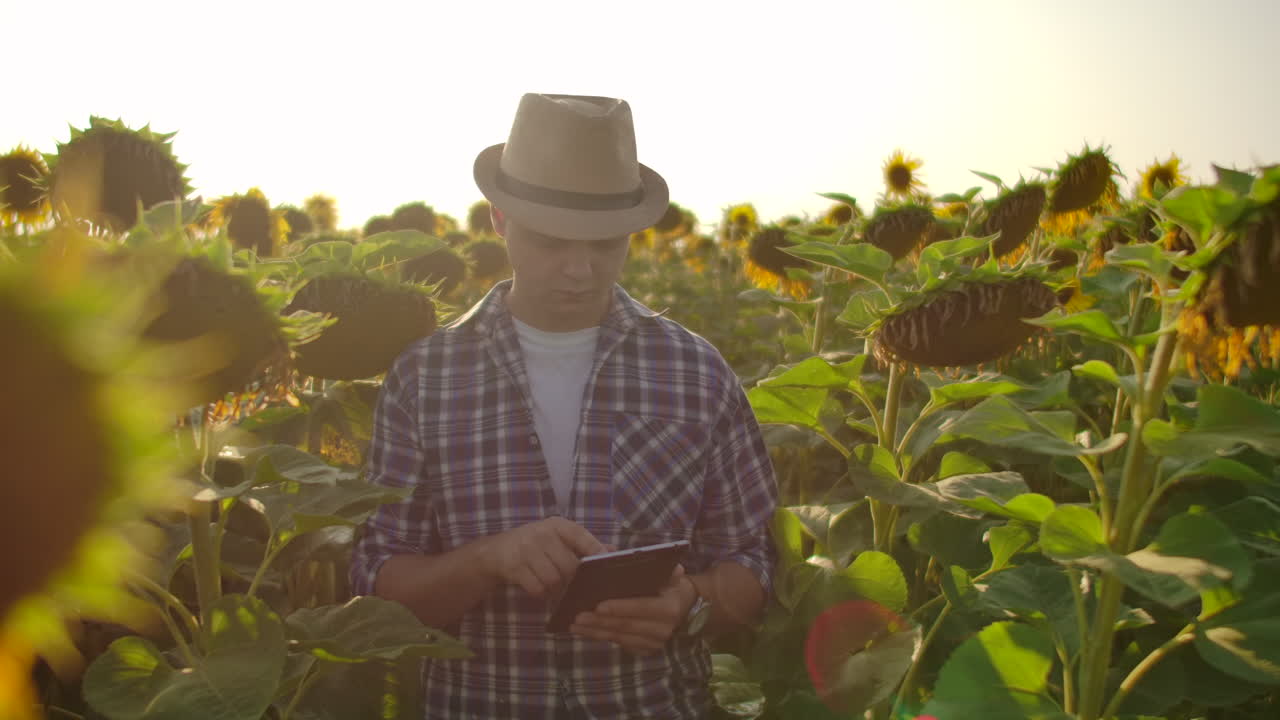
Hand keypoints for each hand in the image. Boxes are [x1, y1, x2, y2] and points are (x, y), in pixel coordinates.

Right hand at [481, 517, 605, 597]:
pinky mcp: (514, 567)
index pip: (580, 535)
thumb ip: (584, 545)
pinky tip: (538, 587)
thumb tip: (613, 550)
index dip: (595, 549)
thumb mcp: (558, 539)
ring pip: (554, 580)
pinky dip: (541, 593)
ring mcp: (526, 550)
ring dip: (555, 588)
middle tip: (569, 584)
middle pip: (569, 565)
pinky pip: (537, 588)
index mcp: (556, 525)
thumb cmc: (535, 545)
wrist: (496, 552)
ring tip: (551, 585)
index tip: (605, 562)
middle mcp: (542, 534)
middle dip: (571, 579)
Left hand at [569, 564, 698, 654]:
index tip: (598, 606)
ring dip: (595, 631)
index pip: (641, 608)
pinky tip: (584, 631)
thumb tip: (666, 565)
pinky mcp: (645, 650)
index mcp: (669, 608)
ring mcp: (654, 643)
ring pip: (619, 637)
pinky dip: (600, 637)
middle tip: (577, 616)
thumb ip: (665, 569)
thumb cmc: (670, 585)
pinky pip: (619, 644)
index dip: (620, 608)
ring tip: (574, 624)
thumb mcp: (671, 575)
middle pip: (626, 626)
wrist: (684, 607)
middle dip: (600, 622)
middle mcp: (663, 629)